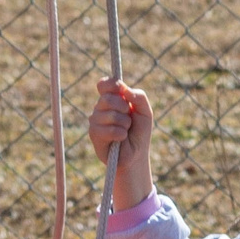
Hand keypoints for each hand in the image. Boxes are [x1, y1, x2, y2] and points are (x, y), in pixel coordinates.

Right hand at [88, 79, 156, 210]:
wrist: (136, 154)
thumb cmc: (139, 132)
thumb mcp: (145, 112)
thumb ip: (139, 97)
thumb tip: (125, 89)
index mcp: (111, 99)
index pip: (104, 84)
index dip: (111, 84)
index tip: (121, 90)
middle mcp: (100, 108)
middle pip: (107, 98)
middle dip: (123, 107)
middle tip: (129, 118)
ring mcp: (95, 121)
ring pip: (109, 115)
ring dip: (124, 124)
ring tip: (126, 131)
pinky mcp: (94, 135)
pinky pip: (108, 130)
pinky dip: (120, 134)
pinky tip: (121, 139)